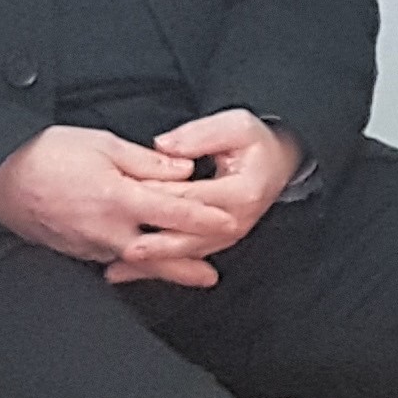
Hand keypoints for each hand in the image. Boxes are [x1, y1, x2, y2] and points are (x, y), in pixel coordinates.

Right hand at [0, 112, 301, 289]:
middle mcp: (106, 229)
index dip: (206, 219)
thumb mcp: (102, 145)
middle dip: (189, 266)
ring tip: (189, 276)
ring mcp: (88, 245)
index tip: (229, 223)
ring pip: (135, 261)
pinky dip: (131, 264)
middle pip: (159, 253)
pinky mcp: (72, 250)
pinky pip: (110, 260)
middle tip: (213, 276)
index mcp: (119, 198)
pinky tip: (141, 263)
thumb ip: (146, 161)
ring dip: (163, 268)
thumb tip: (183, 171)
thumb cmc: (45, 154)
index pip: (174, 212)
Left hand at [113, 109, 305, 285]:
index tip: (126, 195)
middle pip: (186, 235)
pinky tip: (131, 271)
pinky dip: (158, 266)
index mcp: (240, 192)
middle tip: (122, 246)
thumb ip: (200, 135)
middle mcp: (235, 221)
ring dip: (151, 263)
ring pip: (184, 253)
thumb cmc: (256, 144)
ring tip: (120, 268)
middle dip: (152, 243)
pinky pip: (185, 257)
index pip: (190, 198)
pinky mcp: (218, 242)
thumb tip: (164, 147)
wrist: (278, 164)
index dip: (157, 197)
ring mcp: (227, 236)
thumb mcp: (236, 125)